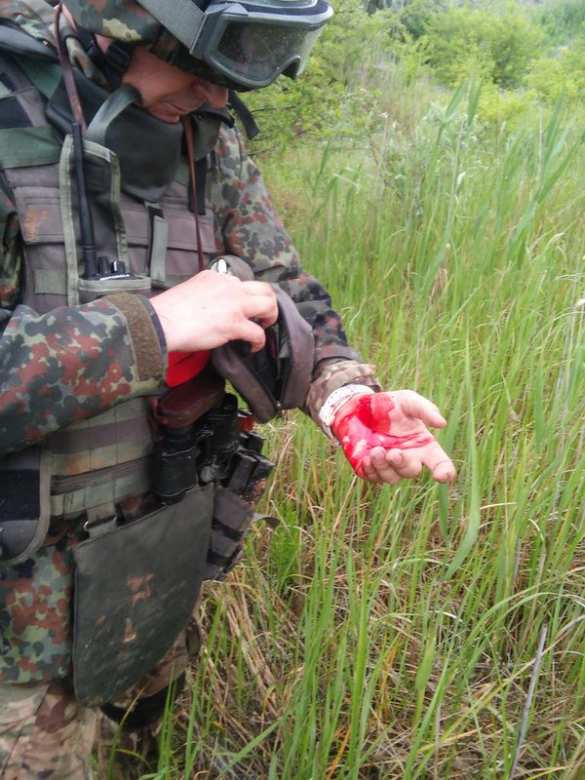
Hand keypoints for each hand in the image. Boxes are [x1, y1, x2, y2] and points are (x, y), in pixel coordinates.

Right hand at [151, 270, 277, 352]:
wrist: (162, 321)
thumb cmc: (169, 311)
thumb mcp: (192, 289)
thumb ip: (207, 294)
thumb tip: (213, 309)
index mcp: (217, 276)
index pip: (241, 283)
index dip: (246, 297)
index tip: (243, 308)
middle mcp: (229, 285)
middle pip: (264, 288)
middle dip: (269, 302)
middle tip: (263, 316)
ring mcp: (234, 304)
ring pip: (269, 304)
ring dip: (271, 317)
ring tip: (264, 328)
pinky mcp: (234, 324)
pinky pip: (258, 332)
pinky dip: (259, 342)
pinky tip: (252, 347)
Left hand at [331, 390, 455, 484]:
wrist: (359, 406)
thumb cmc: (390, 404)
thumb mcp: (408, 400)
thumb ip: (425, 409)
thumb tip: (442, 423)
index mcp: (423, 445)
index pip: (440, 463)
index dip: (445, 472)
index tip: (441, 476)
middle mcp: (409, 458)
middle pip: (411, 471)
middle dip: (402, 464)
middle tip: (393, 452)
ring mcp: (389, 465)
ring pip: (392, 478)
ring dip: (384, 468)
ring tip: (375, 451)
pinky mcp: (371, 468)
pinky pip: (373, 477)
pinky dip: (371, 471)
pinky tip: (366, 459)